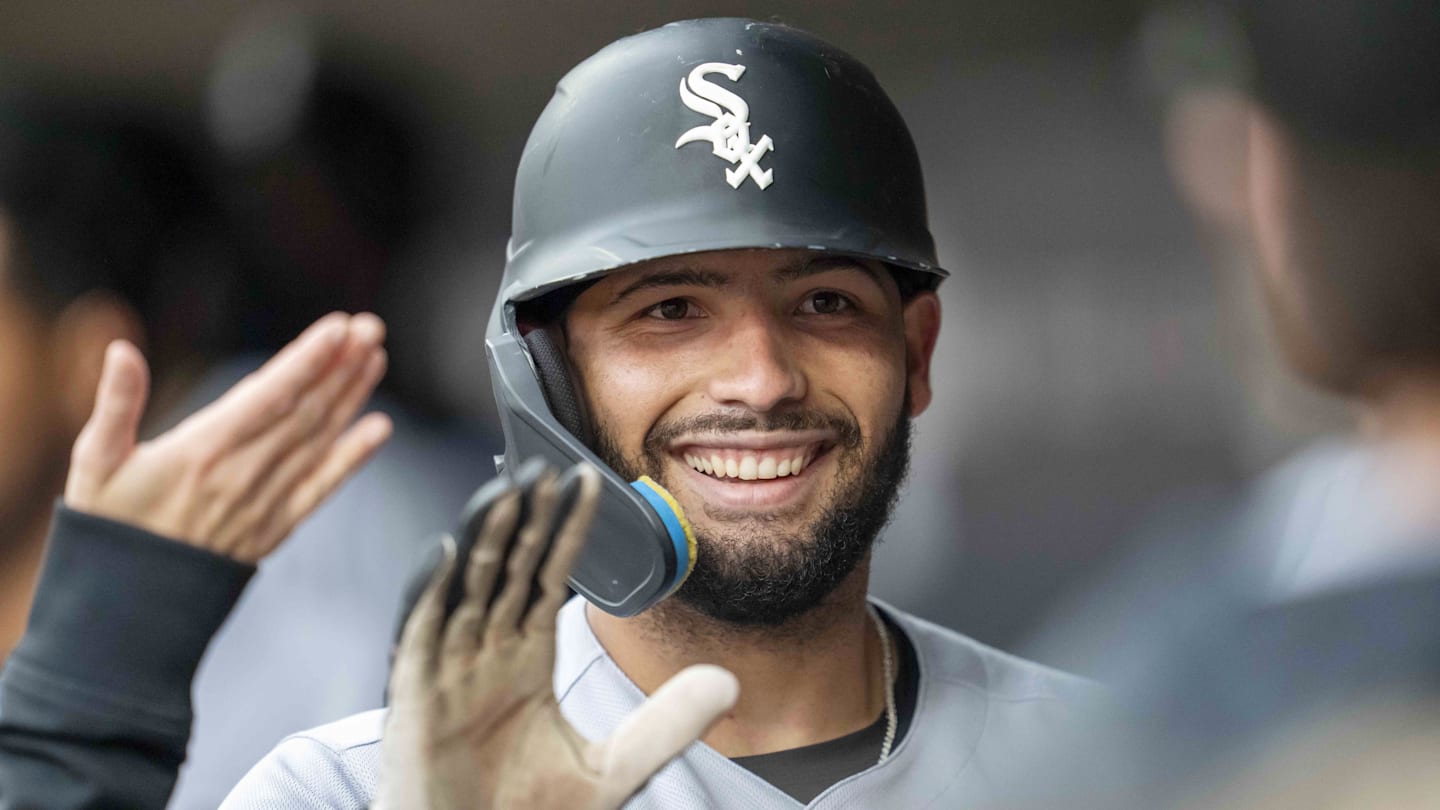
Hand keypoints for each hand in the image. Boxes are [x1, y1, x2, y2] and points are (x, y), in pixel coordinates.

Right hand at [63, 312, 392, 562]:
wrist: (126, 603)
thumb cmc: (108, 524)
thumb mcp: (95, 459)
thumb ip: (115, 403)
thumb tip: (121, 350)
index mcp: (203, 450)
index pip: (269, 395)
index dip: (307, 360)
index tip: (338, 328)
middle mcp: (243, 473)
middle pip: (304, 411)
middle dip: (340, 367)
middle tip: (371, 328)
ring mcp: (265, 501)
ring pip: (319, 440)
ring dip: (350, 397)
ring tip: (375, 358)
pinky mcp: (275, 526)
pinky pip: (322, 487)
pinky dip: (353, 458)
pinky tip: (378, 430)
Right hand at [377, 464, 738, 809]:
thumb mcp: (612, 768)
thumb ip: (665, 724)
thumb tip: (726, 682)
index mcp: (522, 664)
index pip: (546, 580)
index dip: (566, 533)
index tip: (587, 483)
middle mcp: (483, 657)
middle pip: (505, 571)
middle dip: (525, 520)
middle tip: (545, 467)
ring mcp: (447, 675)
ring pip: (467, 589)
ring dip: (483, 538)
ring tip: (506, 490)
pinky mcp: (414, 701)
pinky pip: (420, 636)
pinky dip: (431, 594)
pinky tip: (448, 553)